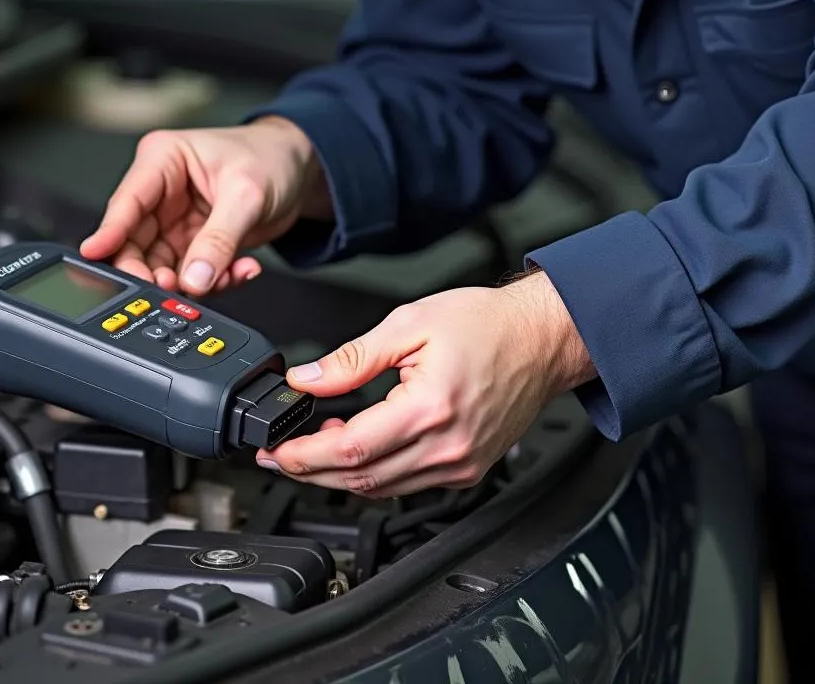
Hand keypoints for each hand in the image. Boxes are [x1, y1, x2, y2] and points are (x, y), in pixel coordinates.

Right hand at [79, 117, 331, 293]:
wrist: (302, 169)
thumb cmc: (271, 156)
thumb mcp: (246, 194)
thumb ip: (219, 239)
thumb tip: (195, 277)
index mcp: (162, 160)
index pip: (127, 202)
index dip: (110, 232)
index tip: (95, 256)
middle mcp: (162, 192)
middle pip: (135, 241)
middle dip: (151, 270)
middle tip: (169, 288)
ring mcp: (176, 222)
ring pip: (162, 265)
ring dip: (189, 281)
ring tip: (217, 280)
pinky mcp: (195, 243)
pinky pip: (193, 273)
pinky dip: (215, 281)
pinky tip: (238, 272)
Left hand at [257, 271, 595, 496]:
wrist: (539, 338)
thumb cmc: (486, 325)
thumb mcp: (409, 324)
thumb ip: (352, 358)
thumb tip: (307, 379)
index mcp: (429, 408)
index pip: (349, 449)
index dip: (304, 455)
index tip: (275, 450)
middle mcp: (447, 446)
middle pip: (360, 479)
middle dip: (310, 471)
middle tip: (278, 455)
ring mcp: (460, 464)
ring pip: (382, 489)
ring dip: (340, 476)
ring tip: (312, 449)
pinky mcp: (467, 469)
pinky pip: (408, 485)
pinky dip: (374, 473)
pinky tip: (357, 450)